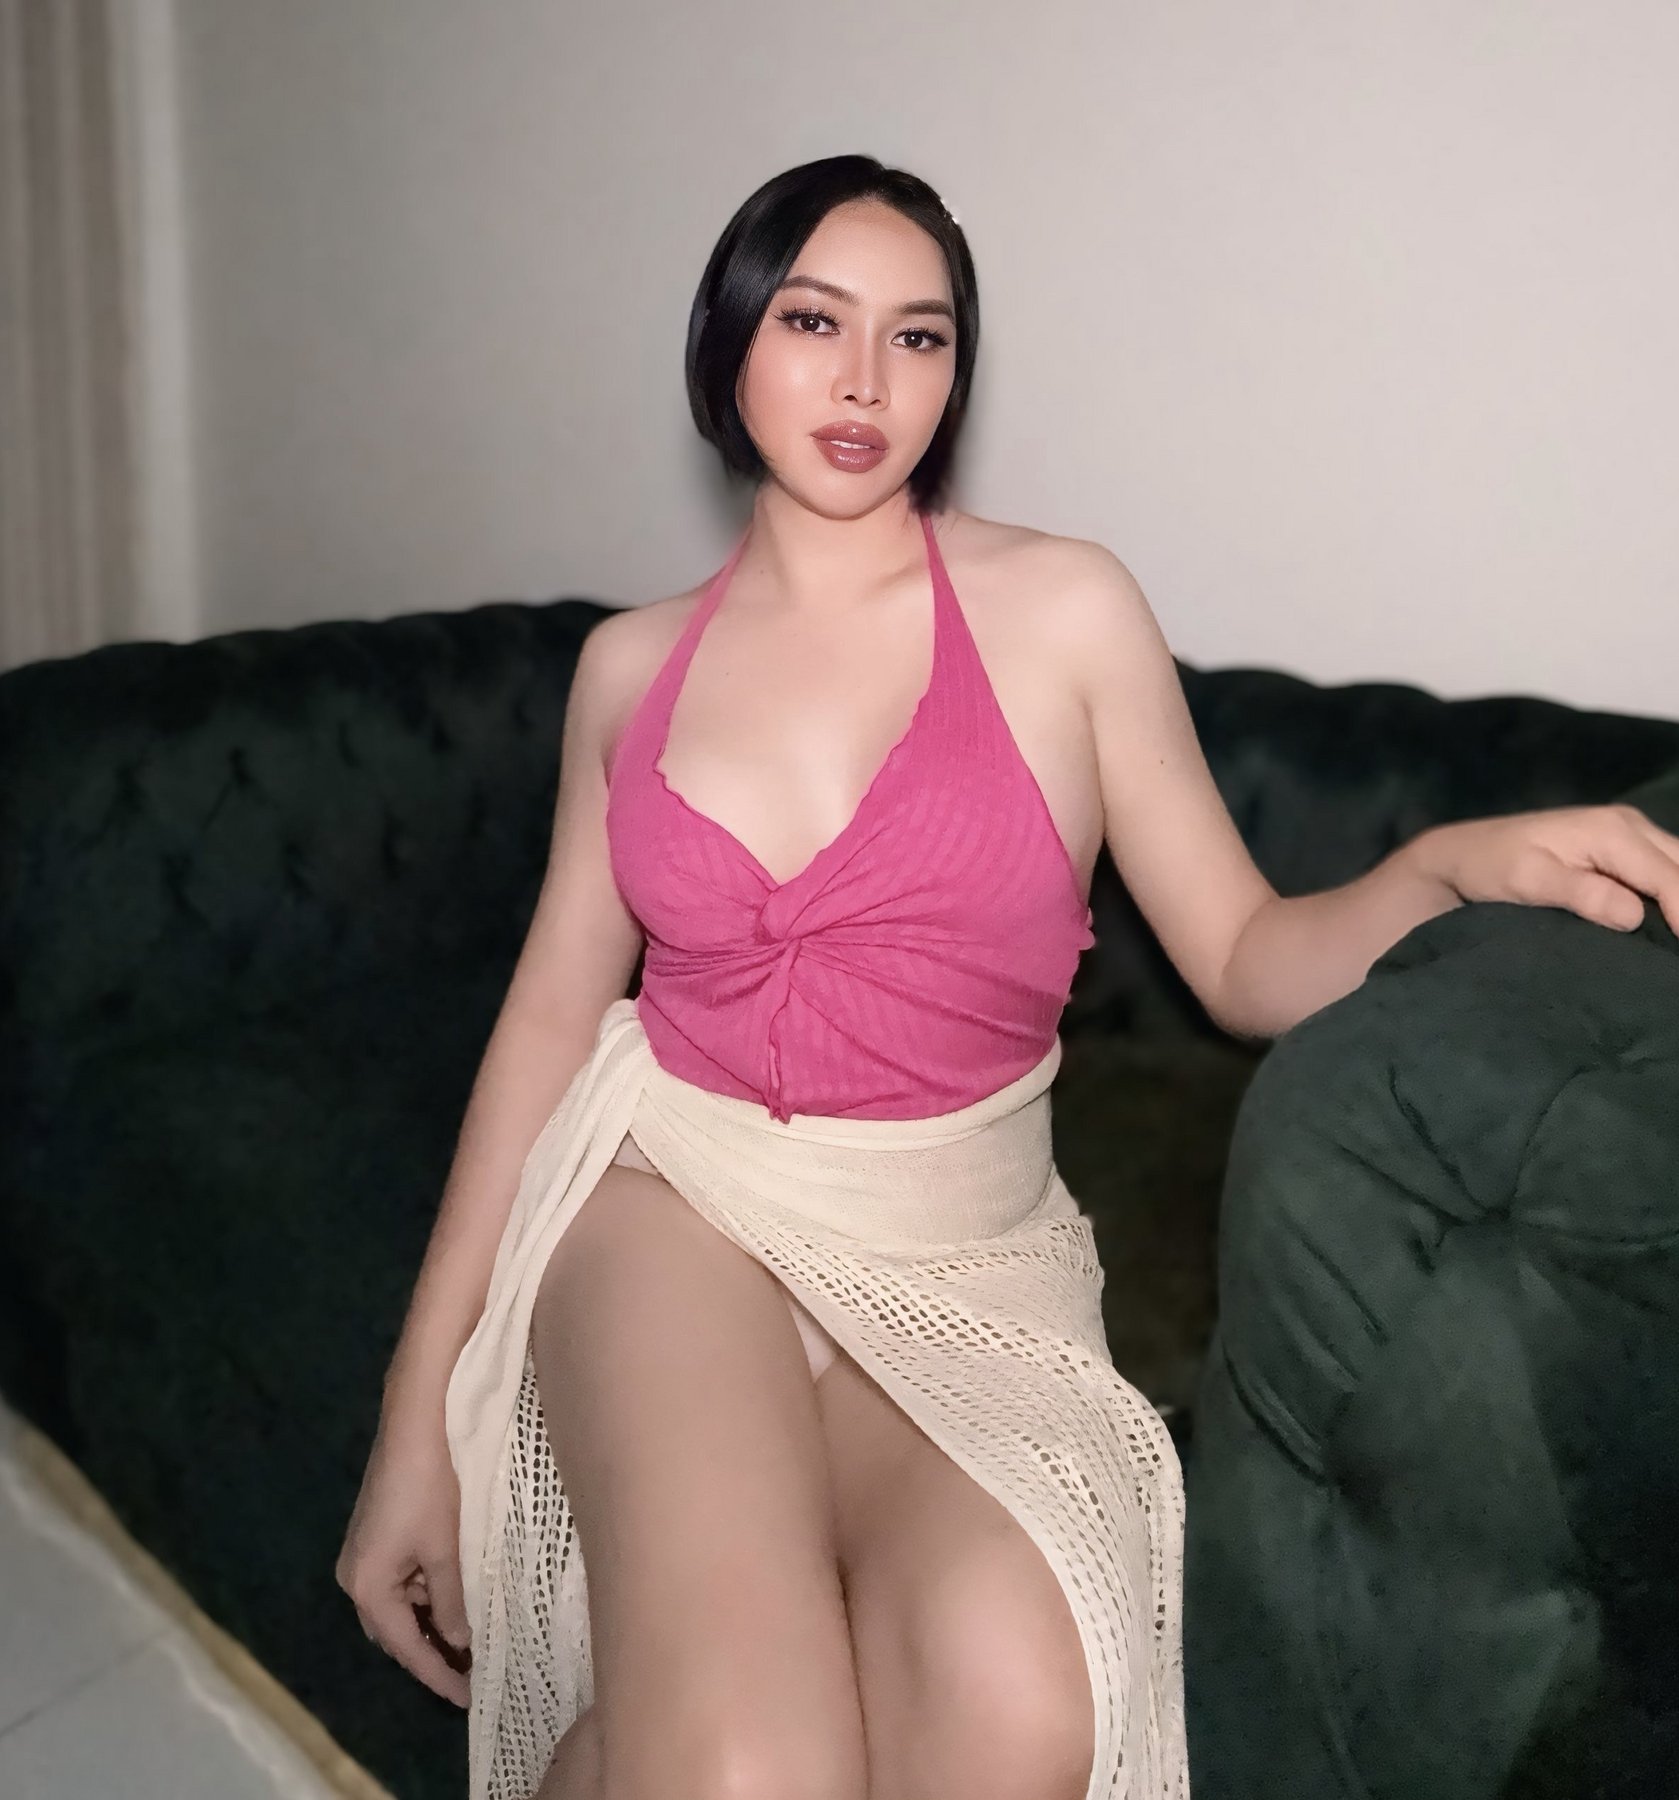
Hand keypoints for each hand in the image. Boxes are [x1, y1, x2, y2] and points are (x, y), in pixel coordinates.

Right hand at [335, 1407, 472, 1708]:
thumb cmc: (432, 1487)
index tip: (469, 1699)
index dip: (437, 1675)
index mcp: (366, 1585)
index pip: (404, 1647)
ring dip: (434, 1619)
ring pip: (402, 1604)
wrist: (418, 1420)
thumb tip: (462, 1642)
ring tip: (475, 1640)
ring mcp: (366, 1552)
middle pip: (395, 1630)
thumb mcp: (447, 1550)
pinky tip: (460, 1596)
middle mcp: (356, 1575)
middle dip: (432, 1652)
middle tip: (474, 1674)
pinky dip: (431, 1592)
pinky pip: (405, 1578)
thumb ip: (454, 1602)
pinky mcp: (380, 1532)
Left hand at [1412, 803, 1678, 936]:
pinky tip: (1671, 924)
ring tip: (1677, 939)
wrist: (1463, 853)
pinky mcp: (1623, 848)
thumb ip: (1582, 894)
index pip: (1670, 877)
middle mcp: (1629, 825)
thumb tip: (1634, 916)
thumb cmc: (1490, 867)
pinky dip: (1674, 893)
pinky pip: (1665, 869)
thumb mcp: (1528, 881)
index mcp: (1611, 832)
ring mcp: (1629, 834)